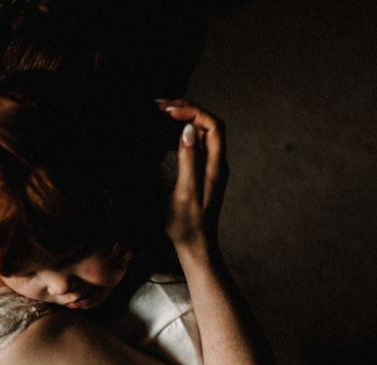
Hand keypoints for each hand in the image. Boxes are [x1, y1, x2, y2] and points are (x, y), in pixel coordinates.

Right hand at [158, 100, 228, 247]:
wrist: (196, 246)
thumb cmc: (188, 225)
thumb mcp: (184, 192)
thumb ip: (188, 160)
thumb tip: (188, 130)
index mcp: (215, 166)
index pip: (212, 125)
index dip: (193, 112)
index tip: (169, 111)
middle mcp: (216, 163)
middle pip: (207, 125)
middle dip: (187, 110)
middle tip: (161, 106)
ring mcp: (209, 167)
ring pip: (200, 133)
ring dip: (182, 120)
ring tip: (160, 113)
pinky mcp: (200, 173)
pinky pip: (194, 144)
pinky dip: (180, 133)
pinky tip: (164, 133)